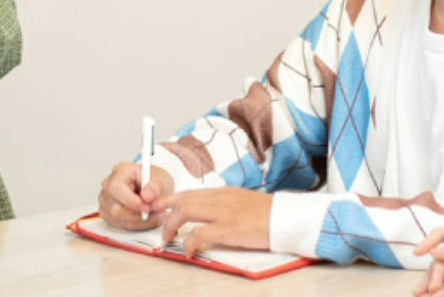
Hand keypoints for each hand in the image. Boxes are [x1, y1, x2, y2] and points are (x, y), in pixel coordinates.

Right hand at [98, 161, 173, 229]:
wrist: (153, 189)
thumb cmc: (154, 180)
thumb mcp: (161, 179)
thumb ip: (156, 187)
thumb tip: (147, 196)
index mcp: (120, 171)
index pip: (116, 187)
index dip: (130, 200)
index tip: (147, 206)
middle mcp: (109, 186)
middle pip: (116, 208)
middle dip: (137, 214)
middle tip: (153, 210)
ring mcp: (107, 202)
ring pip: (120, 220)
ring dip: (140, 221)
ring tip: (155, 213)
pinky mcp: (109, 215)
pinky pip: (122, 226)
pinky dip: (138, 225)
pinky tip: (148, 217)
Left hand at [155, 186, 272, 257]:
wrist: (285, 217)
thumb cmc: (265, 213)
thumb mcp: (240, 201)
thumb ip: (223, 204)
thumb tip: (207, 212)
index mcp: (222, 192)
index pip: (189, 192)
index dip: (170, 199)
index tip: (159, 207)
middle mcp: (219, 198)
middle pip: (183, 200)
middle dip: (165, 212)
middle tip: (158, 226)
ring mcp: (222, 212)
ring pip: (186, 211)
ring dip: (172, 225)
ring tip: (168, 238)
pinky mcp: (228, 228)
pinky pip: (200, 233)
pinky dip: (189, 242)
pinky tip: (188, 251)